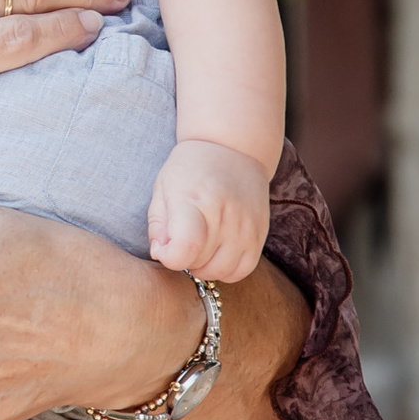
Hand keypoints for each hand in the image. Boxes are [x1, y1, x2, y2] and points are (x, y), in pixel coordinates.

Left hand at [147, 141, 269, 285]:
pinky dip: (227, 269)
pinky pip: (244, 269)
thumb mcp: (163, 187)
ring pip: (222, 271)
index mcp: (194, 199)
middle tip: (180, 241)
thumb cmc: (190, 169)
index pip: (185, 248)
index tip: (164, 248)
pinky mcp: (260, 233)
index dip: (169, 257)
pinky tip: (217, 252)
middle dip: (184, 259)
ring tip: (199, 246)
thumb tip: (161, 254)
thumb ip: (158, 225)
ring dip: (205, 267)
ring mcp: (246, 225)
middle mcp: (224, 214)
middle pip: (200, 263)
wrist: (233, 148)